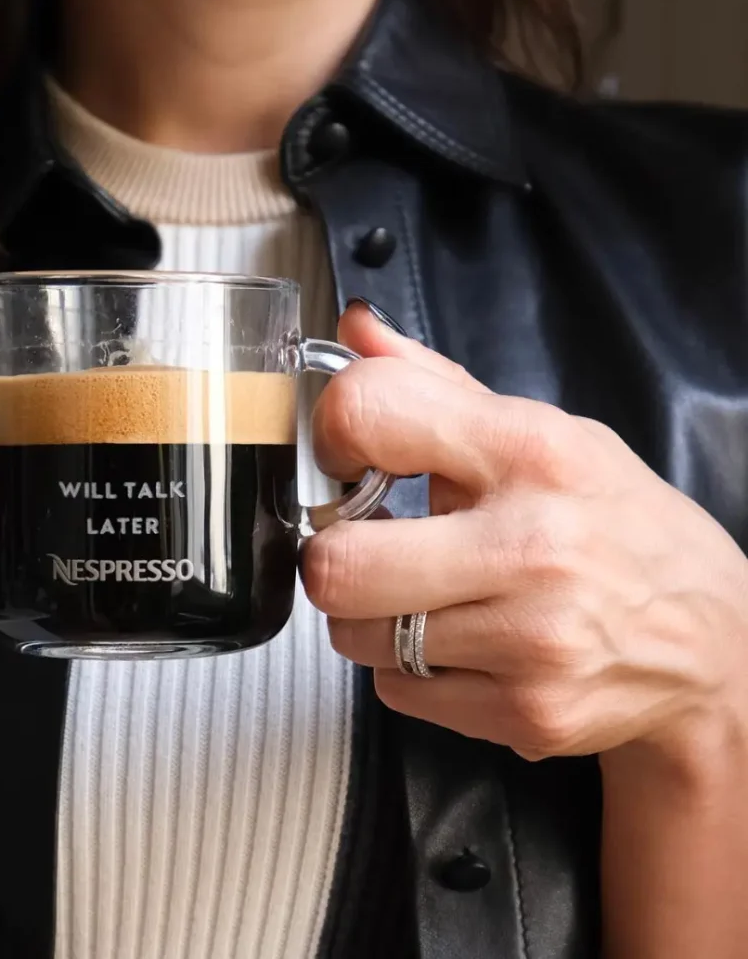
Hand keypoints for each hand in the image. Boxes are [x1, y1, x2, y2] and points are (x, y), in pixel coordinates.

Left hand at [303, 302, 747, 765]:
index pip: (369, 413)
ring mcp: (531, 637)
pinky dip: (408, 669)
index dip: (332, 435)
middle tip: (365, 546)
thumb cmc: (618, 526)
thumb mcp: (546, 433)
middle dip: (332, 554)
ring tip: (422, 596)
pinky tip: (461, 641)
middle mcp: (531, 544)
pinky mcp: (528, 711)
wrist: (716, 644)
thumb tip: (356, 330)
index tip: (346, 456)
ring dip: (369, 616)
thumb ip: (435, 382)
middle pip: (336, 562)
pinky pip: (395, 690)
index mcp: (528, 450)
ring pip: (354, 634)